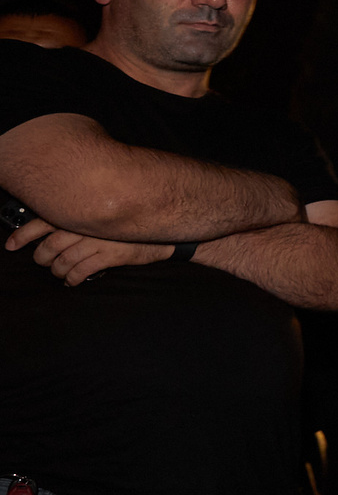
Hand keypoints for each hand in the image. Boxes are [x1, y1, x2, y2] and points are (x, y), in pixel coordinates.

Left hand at [9, 218, 173, 285]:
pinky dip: (72, 279)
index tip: (10, 245)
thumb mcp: (104, 215)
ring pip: (63, 261)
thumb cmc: (132, 225)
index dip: (23, 235)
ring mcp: (99, 241)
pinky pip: (81, 271)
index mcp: (82, 213)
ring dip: (56, 270)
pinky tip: (72, 281)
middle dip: (41, 258)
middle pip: (50, 245)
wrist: (165, 233)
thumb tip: (51, 228)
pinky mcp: (110, 256)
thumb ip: (80, 218)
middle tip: (42, 262)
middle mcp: (87, 225)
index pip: (43, 221)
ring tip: (58, 273)